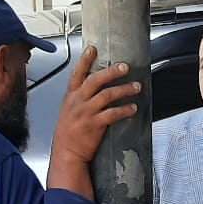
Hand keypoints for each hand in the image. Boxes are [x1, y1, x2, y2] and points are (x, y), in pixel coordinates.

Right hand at [50, 46, 141, 167]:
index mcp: (70, 97)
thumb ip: (78, 98)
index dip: (85, 60)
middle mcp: (77, 102)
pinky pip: (113, 114)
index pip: (77, 74)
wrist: (66, 153)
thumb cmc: (67, 133)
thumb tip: (92, 87)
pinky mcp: (94, 125)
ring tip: (136, 87)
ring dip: (124, 89)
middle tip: (125, 67)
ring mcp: (86, 113)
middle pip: (95, 80)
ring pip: (107, 95)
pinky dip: (125, 110)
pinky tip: (133, 107)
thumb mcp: (68, 111)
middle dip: (112, 72)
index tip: (93, 49)